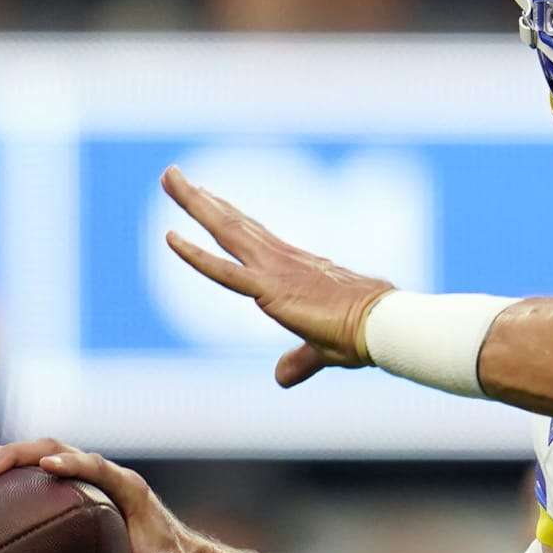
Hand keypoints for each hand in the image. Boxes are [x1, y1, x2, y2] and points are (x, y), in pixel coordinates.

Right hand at [0, 439, 258, 552]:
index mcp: (127, 489)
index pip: (97, 466)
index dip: (73, 464)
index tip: (46, 468)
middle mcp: (103, 475)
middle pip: (54, 449)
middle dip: (15, 455)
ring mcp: (83, 478)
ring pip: (35, 455)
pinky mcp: (67, 488)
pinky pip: (29, 476)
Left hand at [161, 165, 393, 386]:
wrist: (383, 325)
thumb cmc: (364, 333)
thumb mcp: (323, 349)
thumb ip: (298, 360)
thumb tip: (282, 377)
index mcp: (293, 269)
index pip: (251, 237)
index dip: (228, 217)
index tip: (207, 197)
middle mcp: (280, 261)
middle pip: (232, 223)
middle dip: (201, 199)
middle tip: (173, 175)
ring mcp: (274, 270)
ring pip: (226, 230)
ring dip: (195, 203)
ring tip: (170, 176)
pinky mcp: (271, 289)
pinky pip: (224, 271)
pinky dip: (196, 255)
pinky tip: (171, 237)